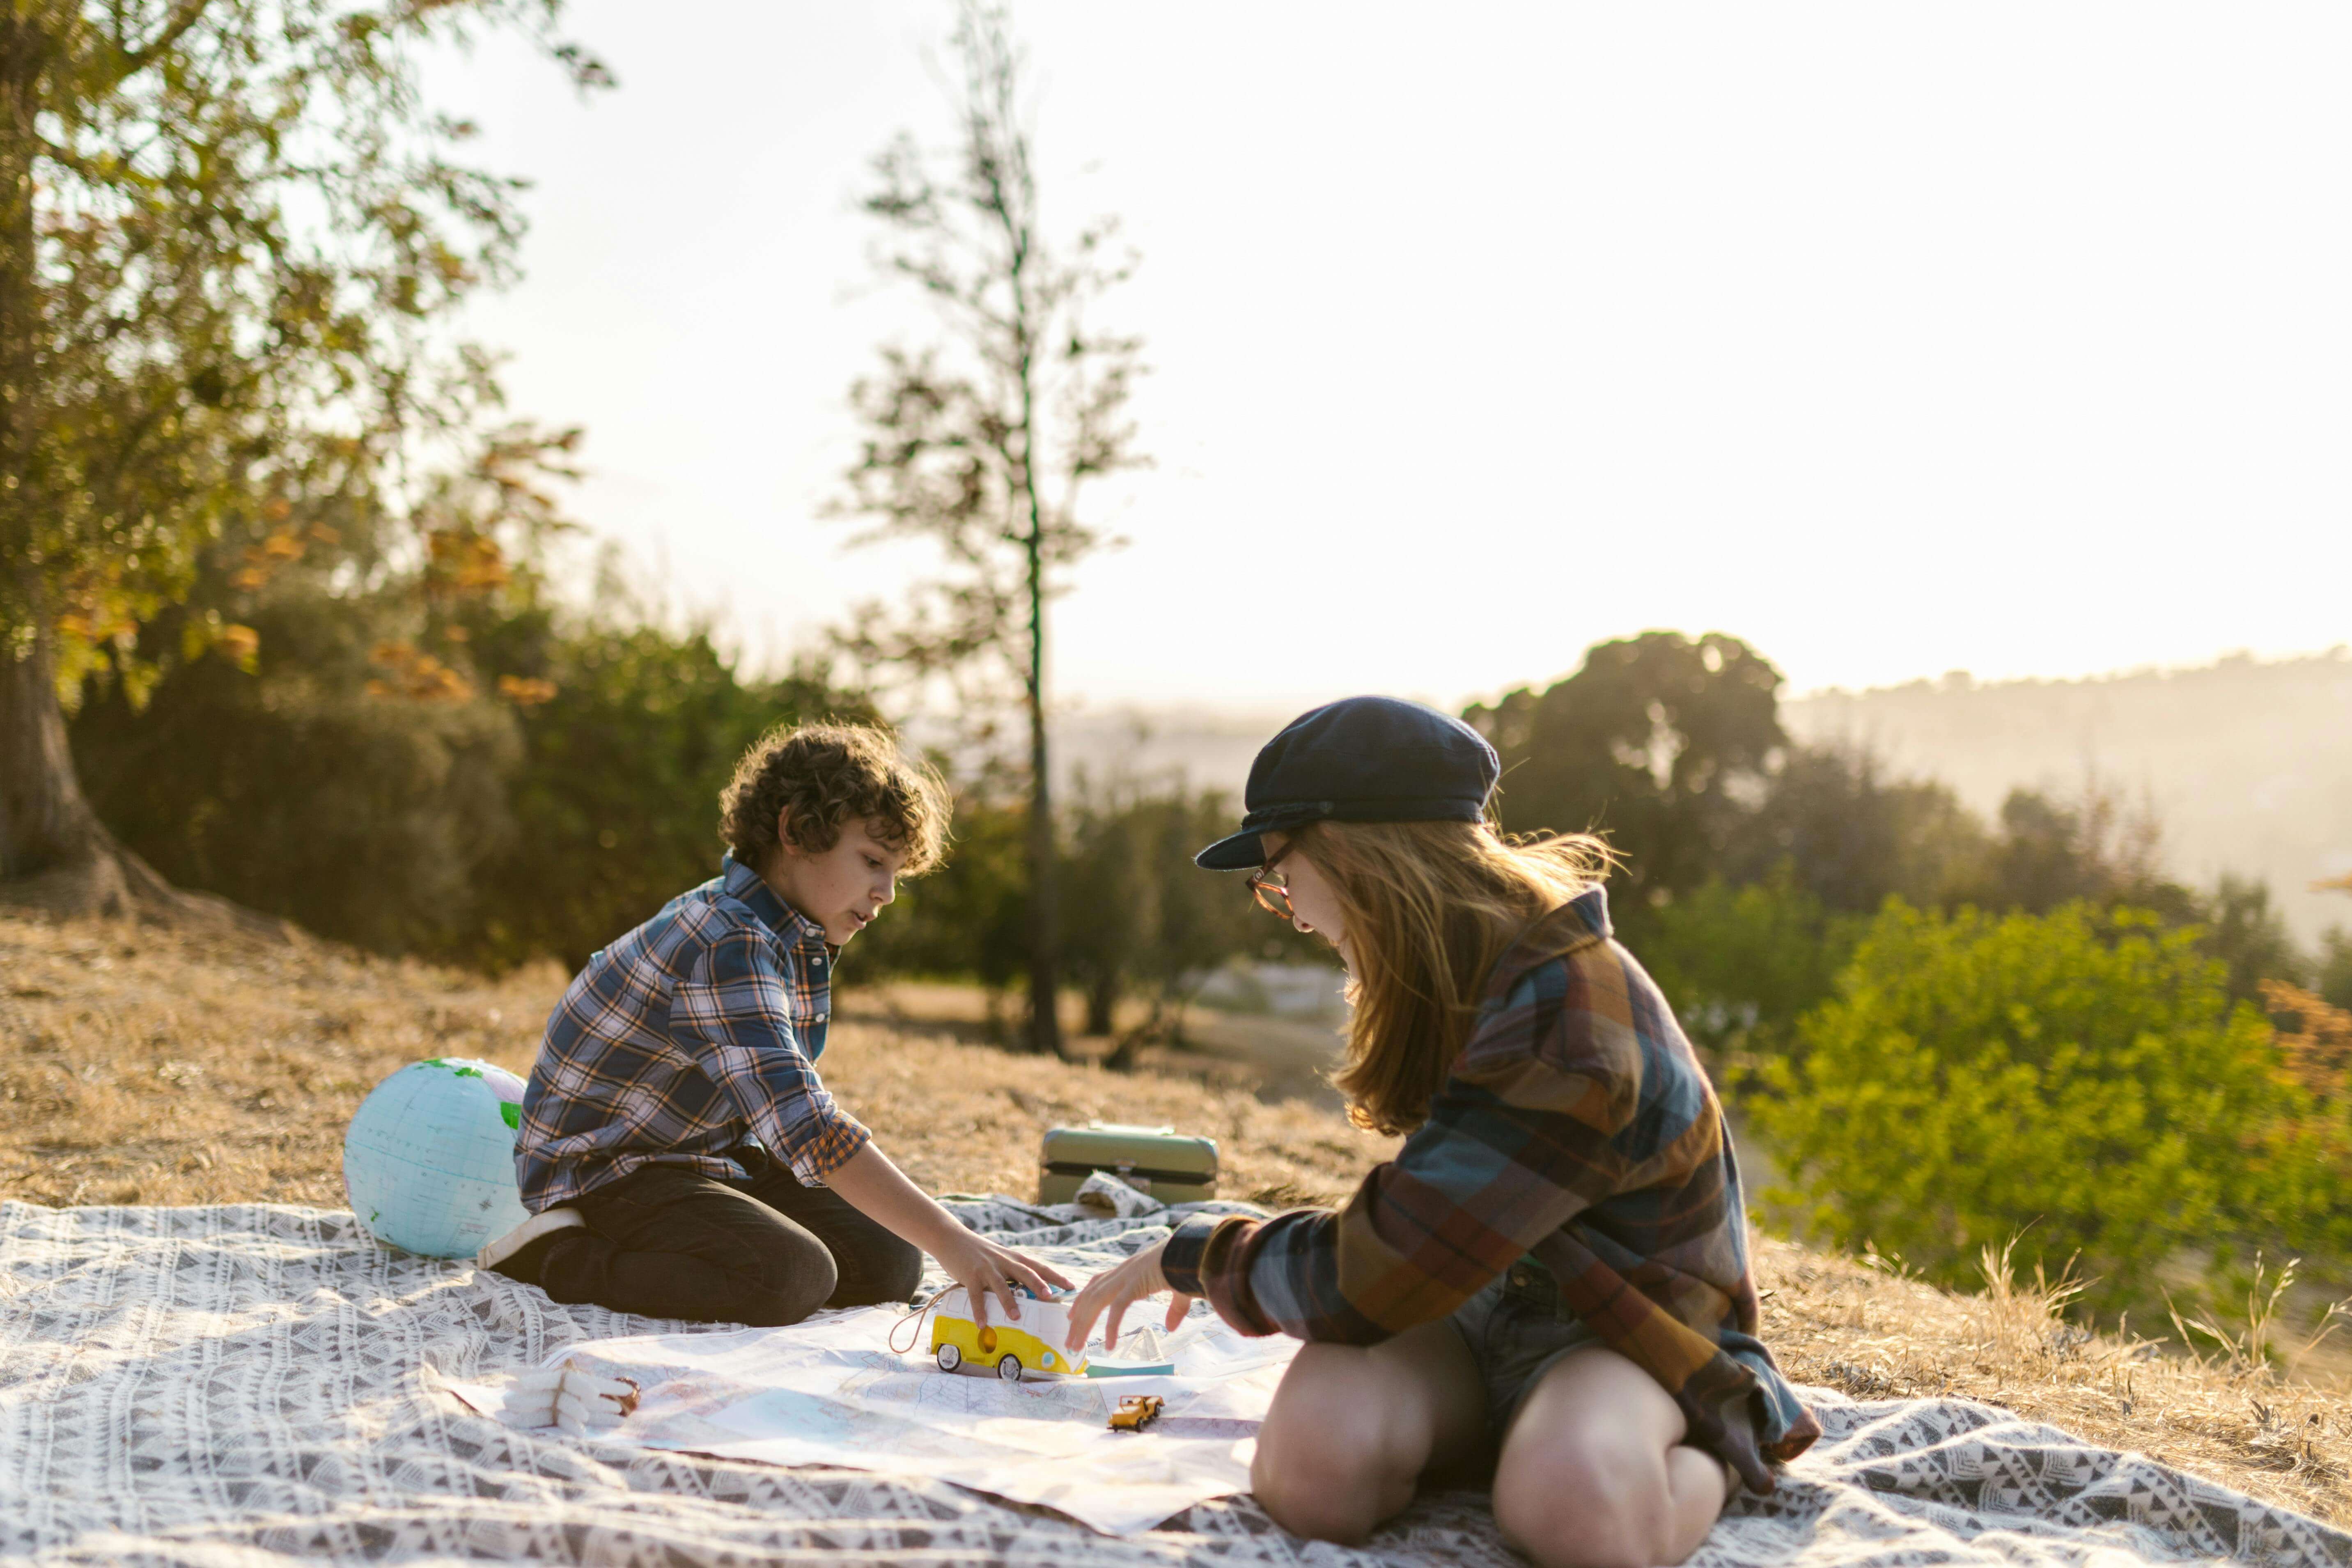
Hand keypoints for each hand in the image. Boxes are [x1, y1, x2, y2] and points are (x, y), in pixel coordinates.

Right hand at [935, 1231, 1071, 1327]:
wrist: (952, 1238)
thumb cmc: (979, 1252)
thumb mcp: (1000, 1258)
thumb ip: (1013, 1272)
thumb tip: (1029, 1293)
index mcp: (1013, 1258)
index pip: (1039, 1267)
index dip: (1056, 1277)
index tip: (1071, 1286)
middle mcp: (1003, 1261)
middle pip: (1025, 1272)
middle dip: (1039, 1285)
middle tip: (1051, 1297)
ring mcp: (986, 1268)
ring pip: (1001, 1285)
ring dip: (1008, 1302)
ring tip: (1016, 1317)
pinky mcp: (970, 1275)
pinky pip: (976, 1295)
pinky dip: (979, 1310)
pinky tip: (982, 1324)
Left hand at [1064, 1239, 1192, 1353]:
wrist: (1194, 1249)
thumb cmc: (1188, 1266)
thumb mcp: (1178, 1291)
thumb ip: (1174, 1310)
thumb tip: (1170, 1328)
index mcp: (1129, 1270)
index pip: (1096, 1283)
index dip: (1082, 1298)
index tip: (1071, 1316)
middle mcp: (1123, 1272)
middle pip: (1090, 1296)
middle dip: (1077, 1319)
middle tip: (1069, 1342)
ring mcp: (1127, 1276)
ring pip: (1096, 1302)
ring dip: (1083, 1325)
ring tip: (1076, 1346)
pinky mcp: (1135, 1284)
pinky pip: (1118, 1308)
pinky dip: (1111, 1327)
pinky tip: (1108, 1345)